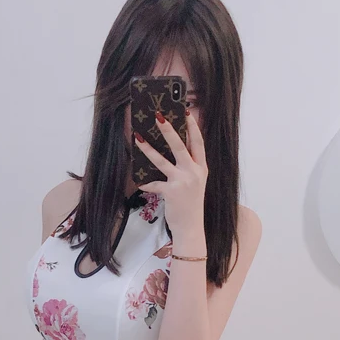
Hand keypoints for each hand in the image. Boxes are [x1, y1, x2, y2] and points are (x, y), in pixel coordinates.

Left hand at [134, 107, 207, 240]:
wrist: (191, 227)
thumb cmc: (191, 205)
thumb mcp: (195, 183)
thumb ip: (189, 167)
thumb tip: (174, 151)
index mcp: (201, 168)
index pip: (198, 142)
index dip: (193, 126)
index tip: (186, 112)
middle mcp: (194, 172)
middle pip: (180, 146)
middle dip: (169, 129)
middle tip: (158, 116)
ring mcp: (182, 182)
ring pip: (162, 161)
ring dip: (148, 148)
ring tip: (138, 137)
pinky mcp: (171, 192)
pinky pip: (154, 183)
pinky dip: (145, 182)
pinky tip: (139, 181)